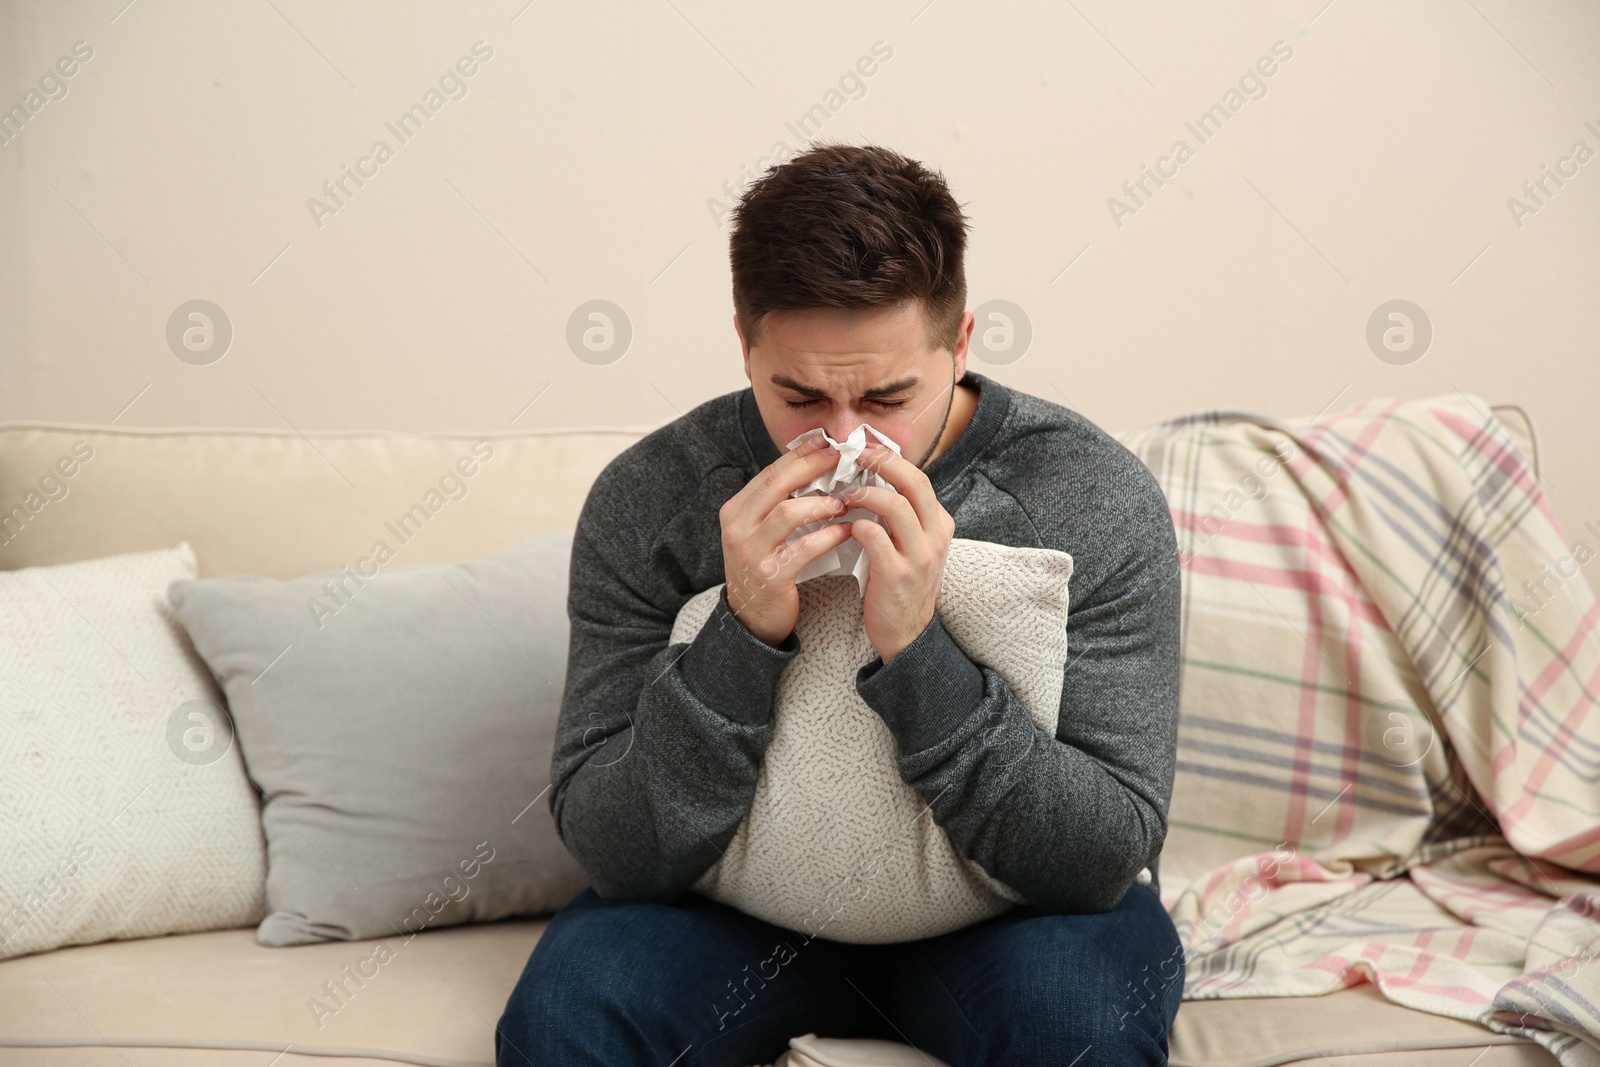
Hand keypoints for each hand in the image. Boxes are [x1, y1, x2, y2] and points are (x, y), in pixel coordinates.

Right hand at [720, 434, 858, 647]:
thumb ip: (779, 503)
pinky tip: (847, 531)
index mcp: (736, 510)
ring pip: (787, 513)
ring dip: (821, 504)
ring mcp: (750, 552)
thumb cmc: (765, 568)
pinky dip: (828, 536)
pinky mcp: (769, 576)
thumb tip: (814, 469)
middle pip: (776, 485)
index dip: (799, 455)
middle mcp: (738, 527)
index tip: (826, 442)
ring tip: (845, 502)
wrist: (751, 618)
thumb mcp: (761, 531)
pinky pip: (803, 548)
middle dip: (811, 467)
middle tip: (841, 459)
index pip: (770, 473)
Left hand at [840, 441, 954, 661]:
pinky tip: (845, 529)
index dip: (892, 459)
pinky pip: (874, 536)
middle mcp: (936, 537)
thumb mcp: (914, 547)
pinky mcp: (897, 574)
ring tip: (844, 498)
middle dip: (883, 463)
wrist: (907, 635)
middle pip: (915, 483)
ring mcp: (920, 556)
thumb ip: (902, 518)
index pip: (920, 479)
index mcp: (941, 525)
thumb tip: (872, 480)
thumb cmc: (901, 585)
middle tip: (855, 456)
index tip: (866, 449)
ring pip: (895, 506)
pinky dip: (855, 526)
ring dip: (864, 495)